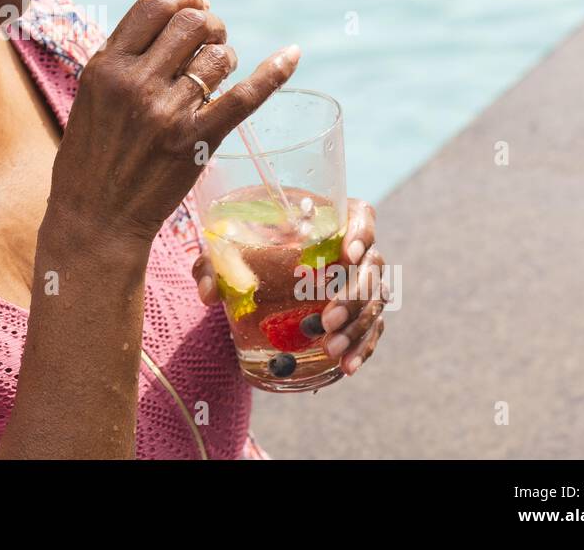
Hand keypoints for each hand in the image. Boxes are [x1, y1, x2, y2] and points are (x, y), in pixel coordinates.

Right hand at [48, 0, 300, 247]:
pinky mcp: (196, 141)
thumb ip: (125, 59)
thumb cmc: (92, 156)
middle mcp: (135, 83)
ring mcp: (167, 112)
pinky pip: (245, 96)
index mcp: (106, 66)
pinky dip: (273, 71)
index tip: (195, 5)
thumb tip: (172, 20)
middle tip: (210, 44)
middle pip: (193, 21)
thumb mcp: (93, 95)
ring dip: (226, 58)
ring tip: (216, 77)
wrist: (95, 217)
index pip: (155, 5)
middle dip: (211, 25)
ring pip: (220, 55)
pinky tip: (291, 55)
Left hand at [192, 197, 385, 375]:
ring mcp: (360, 281)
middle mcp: (352, 249)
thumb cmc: (247, 249)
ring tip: (330, 349)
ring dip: (357, 327)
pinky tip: (347, 366)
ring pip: (374, 301)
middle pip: (372, 267)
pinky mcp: (358, 312)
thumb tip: (209, 291)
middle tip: (326, 321)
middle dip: (354, 297)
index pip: (361, 216)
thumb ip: (214, 264)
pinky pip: (372, 328)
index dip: (362, 234)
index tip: (346, 255)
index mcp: (328, 219)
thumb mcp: (226, 251)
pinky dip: (362, 348)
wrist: (256, 272)